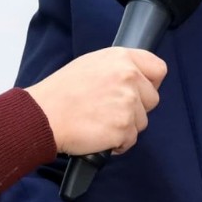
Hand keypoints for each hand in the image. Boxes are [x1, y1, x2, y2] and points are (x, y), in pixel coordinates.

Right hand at [25, 48, 166, 156]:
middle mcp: (129, 77)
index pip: (158, 69)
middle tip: (110, 110)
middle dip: (136, 108)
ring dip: (125, 127)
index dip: (150, 83)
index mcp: (121, 58)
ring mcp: (128, 103)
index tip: (139, 92)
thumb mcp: (91, 64)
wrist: (43, 115)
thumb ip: (118, 68)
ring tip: (100, 122)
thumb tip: (136, 77)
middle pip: (152, 99)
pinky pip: (130, 140)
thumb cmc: (61, 92)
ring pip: (142, 122)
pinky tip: (98, 134)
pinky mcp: (123, 128)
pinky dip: (117, 143)